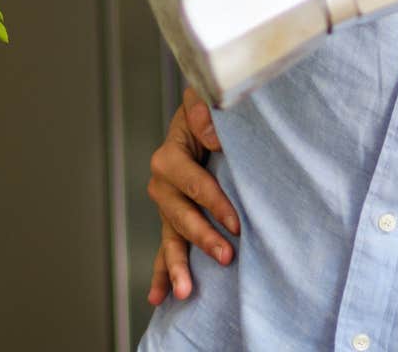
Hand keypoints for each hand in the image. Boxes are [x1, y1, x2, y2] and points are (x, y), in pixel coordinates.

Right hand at [146, 88, 239, 304]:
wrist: (204, 120)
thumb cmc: (211, 110)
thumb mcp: (207, 99)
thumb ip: (206, 111)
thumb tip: (212, 136)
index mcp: (170, 154)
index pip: (193, 181)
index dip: (214, 202)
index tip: (237, 222)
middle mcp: (162, 183)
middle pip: (180, 215)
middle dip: (202, 237)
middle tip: (227, 255)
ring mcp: (166, 205)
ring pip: (170, 237)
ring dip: (177, 265)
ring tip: (186, 291)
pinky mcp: (173, 220)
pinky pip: (165, 248)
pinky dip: (162, 273)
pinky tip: (160, 298)